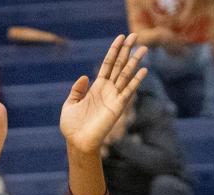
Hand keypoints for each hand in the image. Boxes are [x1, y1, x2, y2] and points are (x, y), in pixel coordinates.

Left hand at [60, 34, 146, 153]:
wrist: (77, 142)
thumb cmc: (72, 127)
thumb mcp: (70, 105)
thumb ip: (76, 90)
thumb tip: (85, 76)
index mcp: (96, 87)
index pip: (108, 64)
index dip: (114, 50)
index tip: (121, 37)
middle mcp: (107, 89)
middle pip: (119, 65)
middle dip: (127, 50)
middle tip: (135, 34)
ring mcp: (114, 97)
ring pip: (126, 74)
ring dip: (135, 61)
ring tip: (143, 48)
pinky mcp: (117, 106)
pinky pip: (128, 90)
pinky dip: (135, 80)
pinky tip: (143, 70)